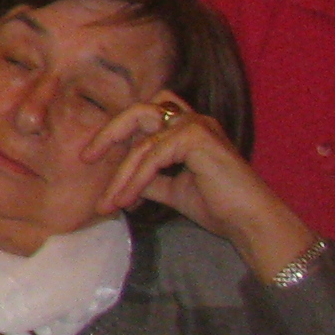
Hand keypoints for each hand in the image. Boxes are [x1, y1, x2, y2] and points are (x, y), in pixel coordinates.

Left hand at [87, 91, 312, 276]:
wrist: (249, 222)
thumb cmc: (218, 206)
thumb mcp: (173, 189)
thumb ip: (149, 178)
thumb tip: (121, 178)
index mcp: (189, 128)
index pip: (145, 117)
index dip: (118, 132)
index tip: (91, 157)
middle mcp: (193, 120)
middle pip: (139, 111)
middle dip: (109, 133)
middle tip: (86, 157)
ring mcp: (197, 125)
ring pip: (142, 143)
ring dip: (121, 175)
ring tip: (107, 203)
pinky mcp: (197, 138)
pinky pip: (152, 157)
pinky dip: (135, 180)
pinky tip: (125, 201)